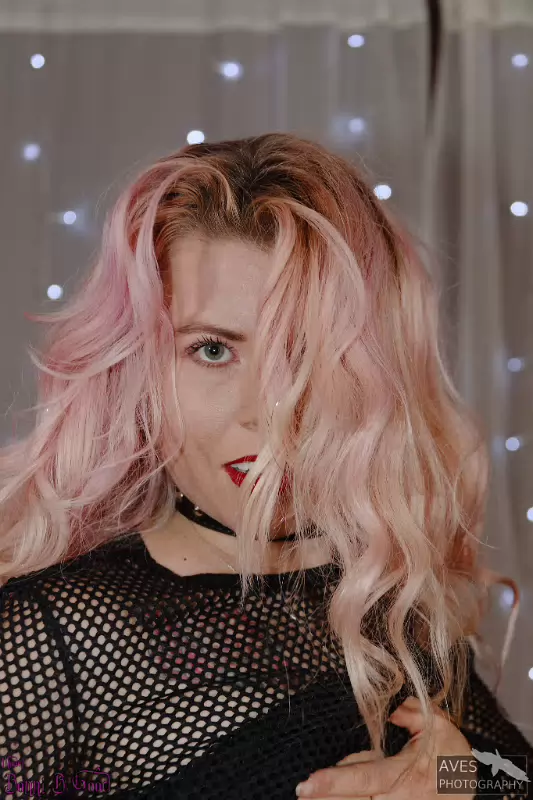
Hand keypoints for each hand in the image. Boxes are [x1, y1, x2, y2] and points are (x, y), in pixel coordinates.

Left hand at [295, 696, 474, 798]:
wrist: (473, 789)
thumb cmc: (452, 756)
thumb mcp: (439, 727)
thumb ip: (414, 714)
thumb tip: (395, 711)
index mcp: (406, 775)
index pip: (365, 778)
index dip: (335, 782)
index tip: (308, 783)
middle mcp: (399, 799)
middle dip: (327, 797)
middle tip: (301, 792)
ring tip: (311, 796)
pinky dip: (351, 799)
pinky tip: (332, 798)